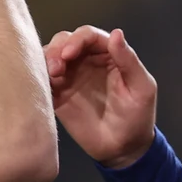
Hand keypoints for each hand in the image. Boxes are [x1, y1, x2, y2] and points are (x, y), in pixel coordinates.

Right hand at [44, 25, 157, 168]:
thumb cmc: (138, 117)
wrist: (123, 149)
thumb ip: (128, 60)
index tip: (69, 54)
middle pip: (66, 41)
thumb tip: (116, 33)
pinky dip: (40, 76)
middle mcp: (87, 60)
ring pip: (52, 56)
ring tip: (51, 74)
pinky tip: (44, 84)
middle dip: (58, 48)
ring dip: (48, 60)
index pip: (89, 36)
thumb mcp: (141, 87)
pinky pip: (45, 79)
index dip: (77, 39)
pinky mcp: (59, 95)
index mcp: (109, 54)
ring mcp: (71, 77)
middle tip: (57, 66)